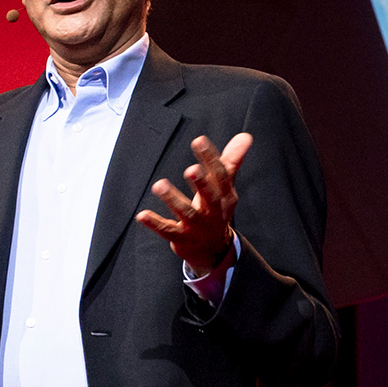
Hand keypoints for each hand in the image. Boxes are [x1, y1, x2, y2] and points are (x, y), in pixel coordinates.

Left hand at [135, 132, 251, 277]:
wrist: (213, 250)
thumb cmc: (215, 211)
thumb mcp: (225, 188)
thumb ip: (231, 161)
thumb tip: (245, 136)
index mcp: (224, 196)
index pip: (220, 175)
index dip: (210, 158)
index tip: (199, 141)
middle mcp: (212, 211)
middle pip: (209, 196)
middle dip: (201, 183)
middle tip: (190, 170)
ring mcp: (196, 226)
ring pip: (186, 213)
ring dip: (172, 200)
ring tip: (159, 185)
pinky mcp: (181, 238)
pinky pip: (167, 230)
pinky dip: (155, 223)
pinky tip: (142, 215)